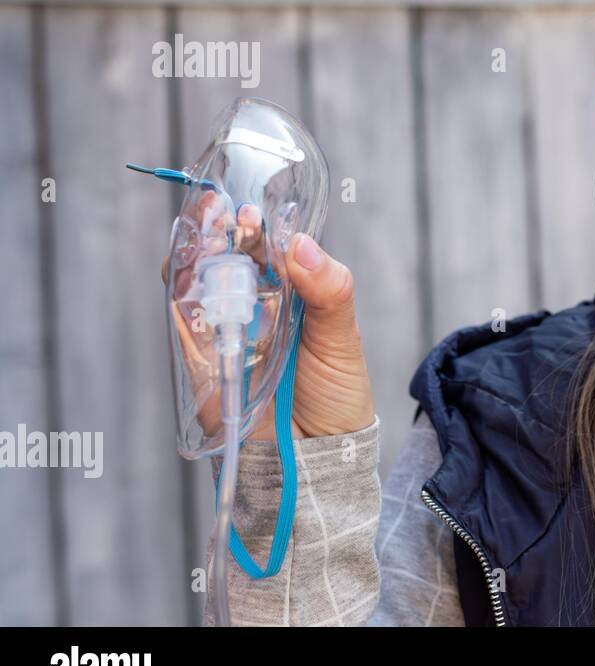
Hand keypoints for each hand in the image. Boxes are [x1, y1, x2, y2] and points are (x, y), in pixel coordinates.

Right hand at [163, 207, 374, 441]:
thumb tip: (302, 246)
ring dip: (197, 253)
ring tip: (207, 232)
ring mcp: (227, 331)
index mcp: (292, 294)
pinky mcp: (203, 360)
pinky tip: (186, 270)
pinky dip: (181, 293)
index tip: (253, 206)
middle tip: (225, 212)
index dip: (258, 224)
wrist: (317, 459)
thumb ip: (329, 291)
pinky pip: (183, 321)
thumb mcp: (343, 338)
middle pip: (227, 256)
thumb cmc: (337, 395)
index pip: (268, 247)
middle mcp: (256, 307)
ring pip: (200, 281)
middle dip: (220, 229)